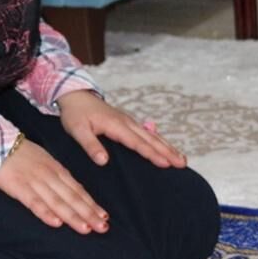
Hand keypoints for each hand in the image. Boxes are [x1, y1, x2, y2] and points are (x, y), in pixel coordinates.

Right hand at [0, 140, 109, 234]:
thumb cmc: (18, 153)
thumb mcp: (42, 159)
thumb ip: (55, 174)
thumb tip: (70, 190)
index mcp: (55, 168)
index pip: (77, 188)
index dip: (91, 203)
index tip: (104, 215)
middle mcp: (48, 175)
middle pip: (71, 197)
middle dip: (88, 213)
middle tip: (102, 227)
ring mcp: (34, 181)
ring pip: (57, 202)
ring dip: (73, 216)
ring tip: (86, 228)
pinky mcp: (18, 187)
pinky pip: (34, 202)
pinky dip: (46, 213)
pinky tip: (57, 223)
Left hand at [57, 90, 186, 168]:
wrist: (75, 95)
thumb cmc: (75, 114)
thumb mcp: (77, 130)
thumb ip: (91, 145)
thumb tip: (104, 161)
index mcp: (116, 125)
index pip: (137, 143)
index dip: (152, 154)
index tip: (166, 164)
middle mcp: (127, 123)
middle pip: (150, 139)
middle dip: (167, 151)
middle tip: (182, 164)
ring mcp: (129, 122)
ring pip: (152, 136)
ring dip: (167, 147)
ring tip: (181, 159)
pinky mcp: (127, 123)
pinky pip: (147, 133)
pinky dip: (159, 141)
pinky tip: (166, 148)